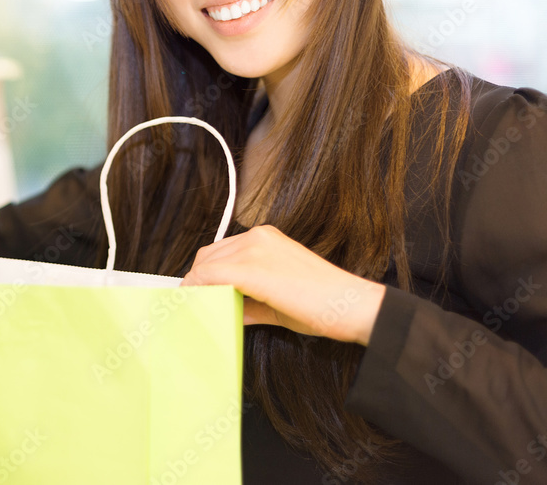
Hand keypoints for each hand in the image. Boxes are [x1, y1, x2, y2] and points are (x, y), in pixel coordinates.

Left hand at [181, 225, 386, 345]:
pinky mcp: (251, 268)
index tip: (199, 294)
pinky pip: (210, 276)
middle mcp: (257, 237)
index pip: (221, 252)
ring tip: (200, 309)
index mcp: (265, 238)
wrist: (349, 306)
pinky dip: (198, 290)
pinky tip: (198, 303)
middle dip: (199, 281)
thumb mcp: (279, 299)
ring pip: (206, 266)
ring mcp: (254, 249)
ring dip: (198, 288)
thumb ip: (249, 303)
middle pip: (208, 256)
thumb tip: (225, 310)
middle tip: (197, 304)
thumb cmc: (322, 305)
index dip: (206, 275)